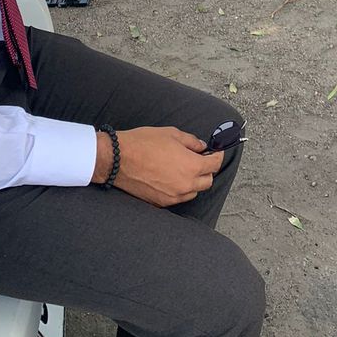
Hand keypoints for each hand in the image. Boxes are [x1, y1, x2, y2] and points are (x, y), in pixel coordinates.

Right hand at [93, 126, 223, 206]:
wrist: (118, 159)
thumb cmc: (144, 143)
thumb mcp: (172, 134)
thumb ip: (191, 142)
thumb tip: (201, 147)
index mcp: (191, 166)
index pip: (214, 165)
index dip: (217, 156)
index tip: (215, 151)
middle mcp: (185, 185)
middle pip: (207, 181)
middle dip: (207, 169)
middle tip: (200, 159)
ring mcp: (173, 197)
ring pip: (193, 192)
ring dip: (194, 181)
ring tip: (184, 169)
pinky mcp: (161, 203)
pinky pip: (178, 198)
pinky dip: (180, 189)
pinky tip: (172, 178)